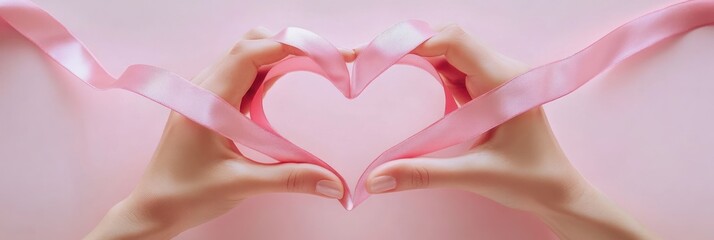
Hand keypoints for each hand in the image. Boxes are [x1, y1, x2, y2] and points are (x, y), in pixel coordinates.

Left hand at [85, 28, 354, 238]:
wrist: (154, 208)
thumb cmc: (187, 195)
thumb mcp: (241, 184)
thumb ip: (290, 179)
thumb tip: (334, 184)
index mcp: (207, 100)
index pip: (252, 53)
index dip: (291, 47)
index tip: (327, 54)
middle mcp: (204, 87)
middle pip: (253, 45)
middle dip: (293, 47)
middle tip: (331, 60)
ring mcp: (206, 92)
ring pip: (248, 56)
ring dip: (282, 57)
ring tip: (318, 67)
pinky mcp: (210, 102)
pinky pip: (243, 74)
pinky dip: (270, 71)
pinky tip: (288, 82)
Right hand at [364, 25, 655, 239]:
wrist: (557, 192)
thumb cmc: (528, 181)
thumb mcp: (474, 175)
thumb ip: (423, 173)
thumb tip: (375, 179)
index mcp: (504, 81)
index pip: (452, 41)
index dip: (410, 42)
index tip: (373, 55)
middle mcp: (501, 71)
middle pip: (445, 39)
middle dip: (403, 44)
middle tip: (361, 57)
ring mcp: (494, 78)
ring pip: (446, 51)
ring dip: (411, 54)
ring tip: (372, 62)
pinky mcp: (487, 90)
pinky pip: (452, 68)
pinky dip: (424, 68)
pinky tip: (402, 73)